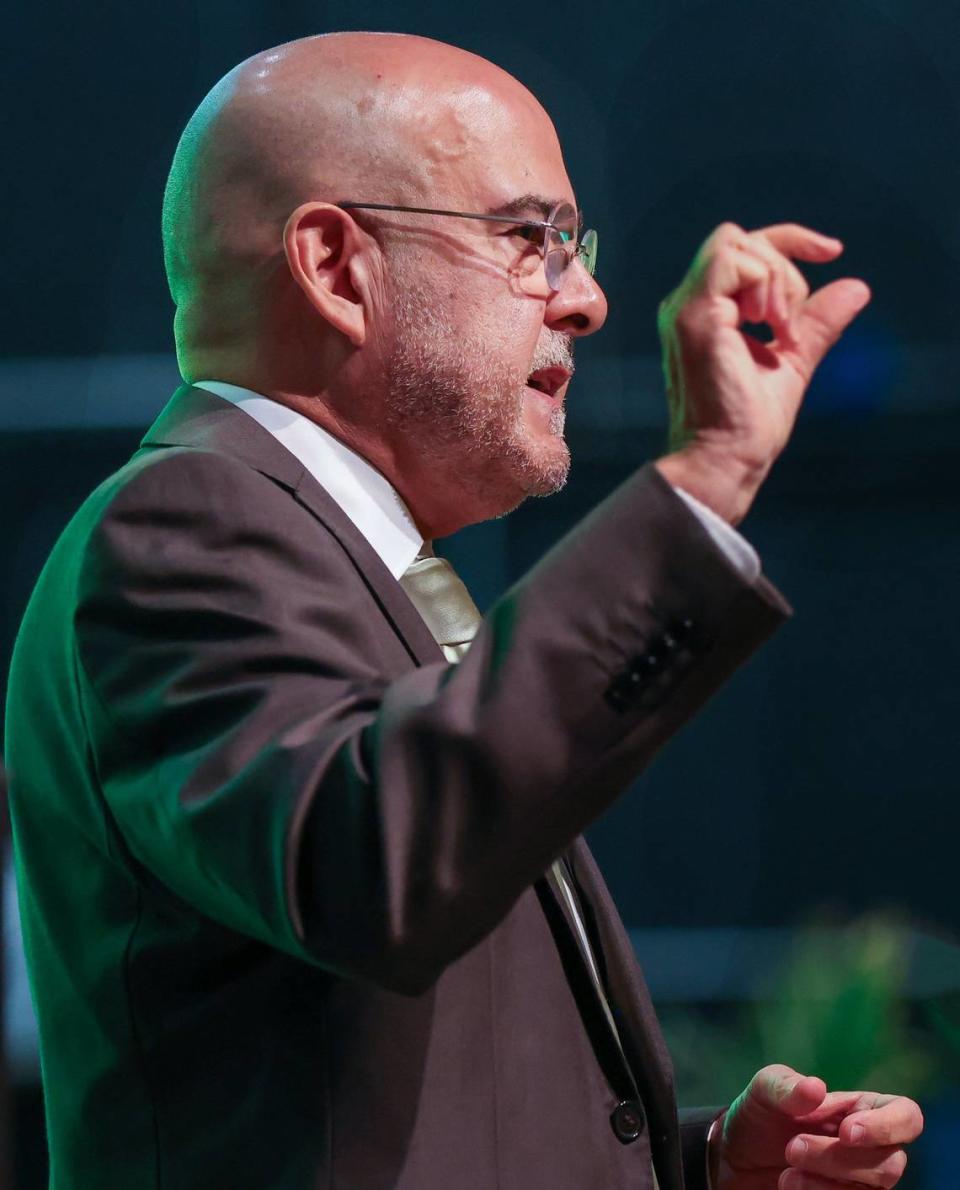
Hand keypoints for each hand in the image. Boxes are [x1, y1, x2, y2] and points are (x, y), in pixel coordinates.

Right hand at [655, 222, 870, 523]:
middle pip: (740, 239)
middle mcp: (688, 305)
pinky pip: (731, 261)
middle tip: (793, 326)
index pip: (743, 249)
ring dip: (775, 278)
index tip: (832, 252)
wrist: (727, 457)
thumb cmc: (750, 423)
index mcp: (707, 312)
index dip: (790, 241)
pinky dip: (764, 283)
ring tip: (781, 329)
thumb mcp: (793, 360)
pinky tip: (770, 327)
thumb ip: (817, 323)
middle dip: (785, 268)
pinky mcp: (694, 316)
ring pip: (735, 243)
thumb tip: (857, 288)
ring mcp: (687, 308)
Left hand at [710, 1064, 923, 1188]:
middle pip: (890, 1162)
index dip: (888, 1126)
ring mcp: (859, 1180)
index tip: (847, 1132)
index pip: (907, 1115)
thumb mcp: (764, 1090)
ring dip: (828, 1182)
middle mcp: (869, 1147)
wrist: (735, 1158)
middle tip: (793, 1148)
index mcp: (860, 1109)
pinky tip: (789, 1185)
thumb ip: (787, 1086)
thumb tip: (817, 1088)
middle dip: (839, 1159)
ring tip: (787, 1174)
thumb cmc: (759, 1115)